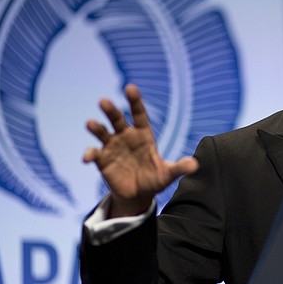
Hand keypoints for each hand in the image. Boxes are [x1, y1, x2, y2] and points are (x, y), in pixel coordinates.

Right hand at [83, 84, 198, 217]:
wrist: (138, 195)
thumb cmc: (154, 179)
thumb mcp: (168, 174)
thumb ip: (179, 168)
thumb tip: (195, 165)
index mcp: (142, 135)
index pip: (139, 114)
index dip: (134, 101)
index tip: (130, 88)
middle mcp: (126, 136)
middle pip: (117, 119)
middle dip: (111, 110)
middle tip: (103, 101)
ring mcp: (112, 147)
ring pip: (102, 132)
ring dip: (96, 127)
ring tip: (90, 123)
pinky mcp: (102, 160)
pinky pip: (94, 153)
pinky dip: (90, 154)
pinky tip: (87, 158)